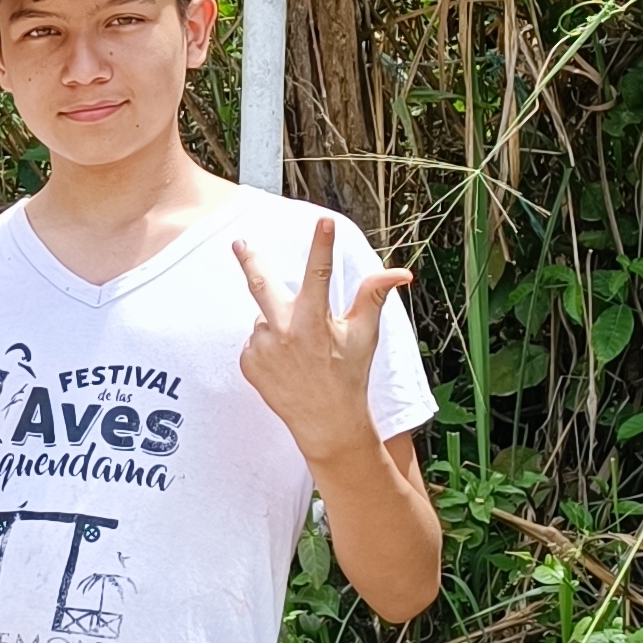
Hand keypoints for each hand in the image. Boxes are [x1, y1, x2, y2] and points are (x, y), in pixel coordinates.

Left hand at [235, 214, 412, 470]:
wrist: (326, 423)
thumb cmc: (349, 375)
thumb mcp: (365, 335)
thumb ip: (373, 296)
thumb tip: (402, 272)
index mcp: (315, 321)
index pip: (319, 273)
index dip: (323, 245)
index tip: (324, 220)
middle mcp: (285, 332)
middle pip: (262, 285)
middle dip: (250, 260)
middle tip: (240, 242)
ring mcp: (263, 348)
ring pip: (265, 316)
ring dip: (279, 321)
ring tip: (300, 348)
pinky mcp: (248, 362)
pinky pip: (255, 339)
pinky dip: (269, 343)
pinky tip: (286, 362)